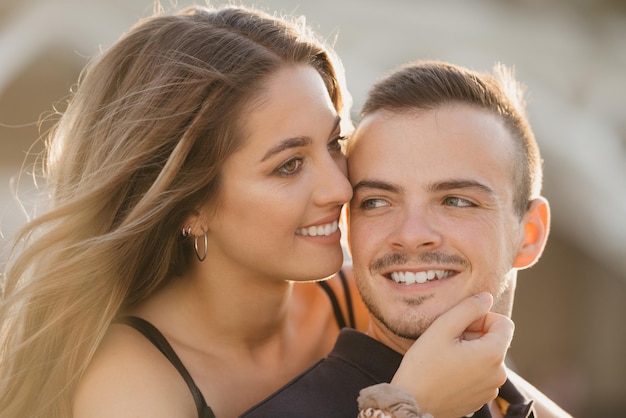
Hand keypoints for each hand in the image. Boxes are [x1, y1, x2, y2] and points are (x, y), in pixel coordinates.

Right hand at [390, 293, 513, 417]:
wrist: (411, 403)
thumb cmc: (423, 365)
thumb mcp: (442, 328)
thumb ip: (468, 308)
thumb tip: (487, 297)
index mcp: (493, 354)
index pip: (504, 323)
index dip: (482, 317)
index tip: (460, 325)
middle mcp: (499, 374)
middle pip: (495, 340)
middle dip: (474, 334)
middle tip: (447, 339)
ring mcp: (490, 389)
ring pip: (487, 357)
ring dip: (470, 351)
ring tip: (445, 356)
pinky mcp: (480, 399)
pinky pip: (481, 374)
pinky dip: (468, 367)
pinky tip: (446, 371)